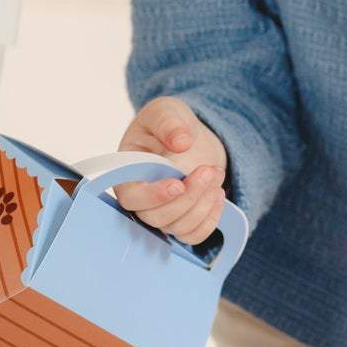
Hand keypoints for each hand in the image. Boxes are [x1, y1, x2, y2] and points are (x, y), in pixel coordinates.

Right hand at [114, 96, 229, 244]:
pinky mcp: (181, 220)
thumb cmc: (169, 123)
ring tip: (216, 174)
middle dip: (189, 198)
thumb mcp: (167, 111)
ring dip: (203, 205)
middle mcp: (141, 198)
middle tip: (210, 171)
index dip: (153, 197)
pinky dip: (210, 218)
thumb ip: (169, 123)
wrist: (190, 136)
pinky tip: (218, 193)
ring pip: (178, 227)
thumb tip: (181, 142)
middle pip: (157, 217)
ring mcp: (161, 212)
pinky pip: (194, 235)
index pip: (131, 198)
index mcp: (127, 173)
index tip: (178, 184)